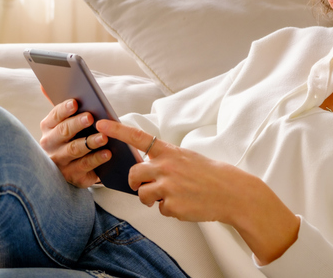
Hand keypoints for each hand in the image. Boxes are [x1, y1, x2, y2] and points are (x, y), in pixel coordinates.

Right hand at [39, 99, 111, 187]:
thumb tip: (43, 84)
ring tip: (103, 137)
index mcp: (48, 128)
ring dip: (90, 142)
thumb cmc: (73, 136)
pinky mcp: (73, 176)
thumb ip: (61, 105)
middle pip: (63, 132)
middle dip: (77, 124)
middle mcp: (50, 145)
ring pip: (74, 150)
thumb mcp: (65, 121)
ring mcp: (60, 162)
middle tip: (90, 117)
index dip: (64, 109)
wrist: (73, 166)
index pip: (54, 116)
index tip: (75, 103)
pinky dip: (96, 159)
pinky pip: (85, 167)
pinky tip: (108, 153)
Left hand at [96, 120, 300, 263]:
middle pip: (134, 174)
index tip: (101, 123)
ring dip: (153, 199)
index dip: (117, 130)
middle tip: (144, 186)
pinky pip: (160, 209)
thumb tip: (145, 171)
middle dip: (136, 183)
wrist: (231, 192)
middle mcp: (166, 166)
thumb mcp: (186, 159)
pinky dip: (169, 209)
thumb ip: (164, 161)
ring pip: (144, 195)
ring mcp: (168, 186)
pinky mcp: (172, 205)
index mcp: (169, 152)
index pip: (138, 137)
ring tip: (172, 196)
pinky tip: (185, 204)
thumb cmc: (209, 175)